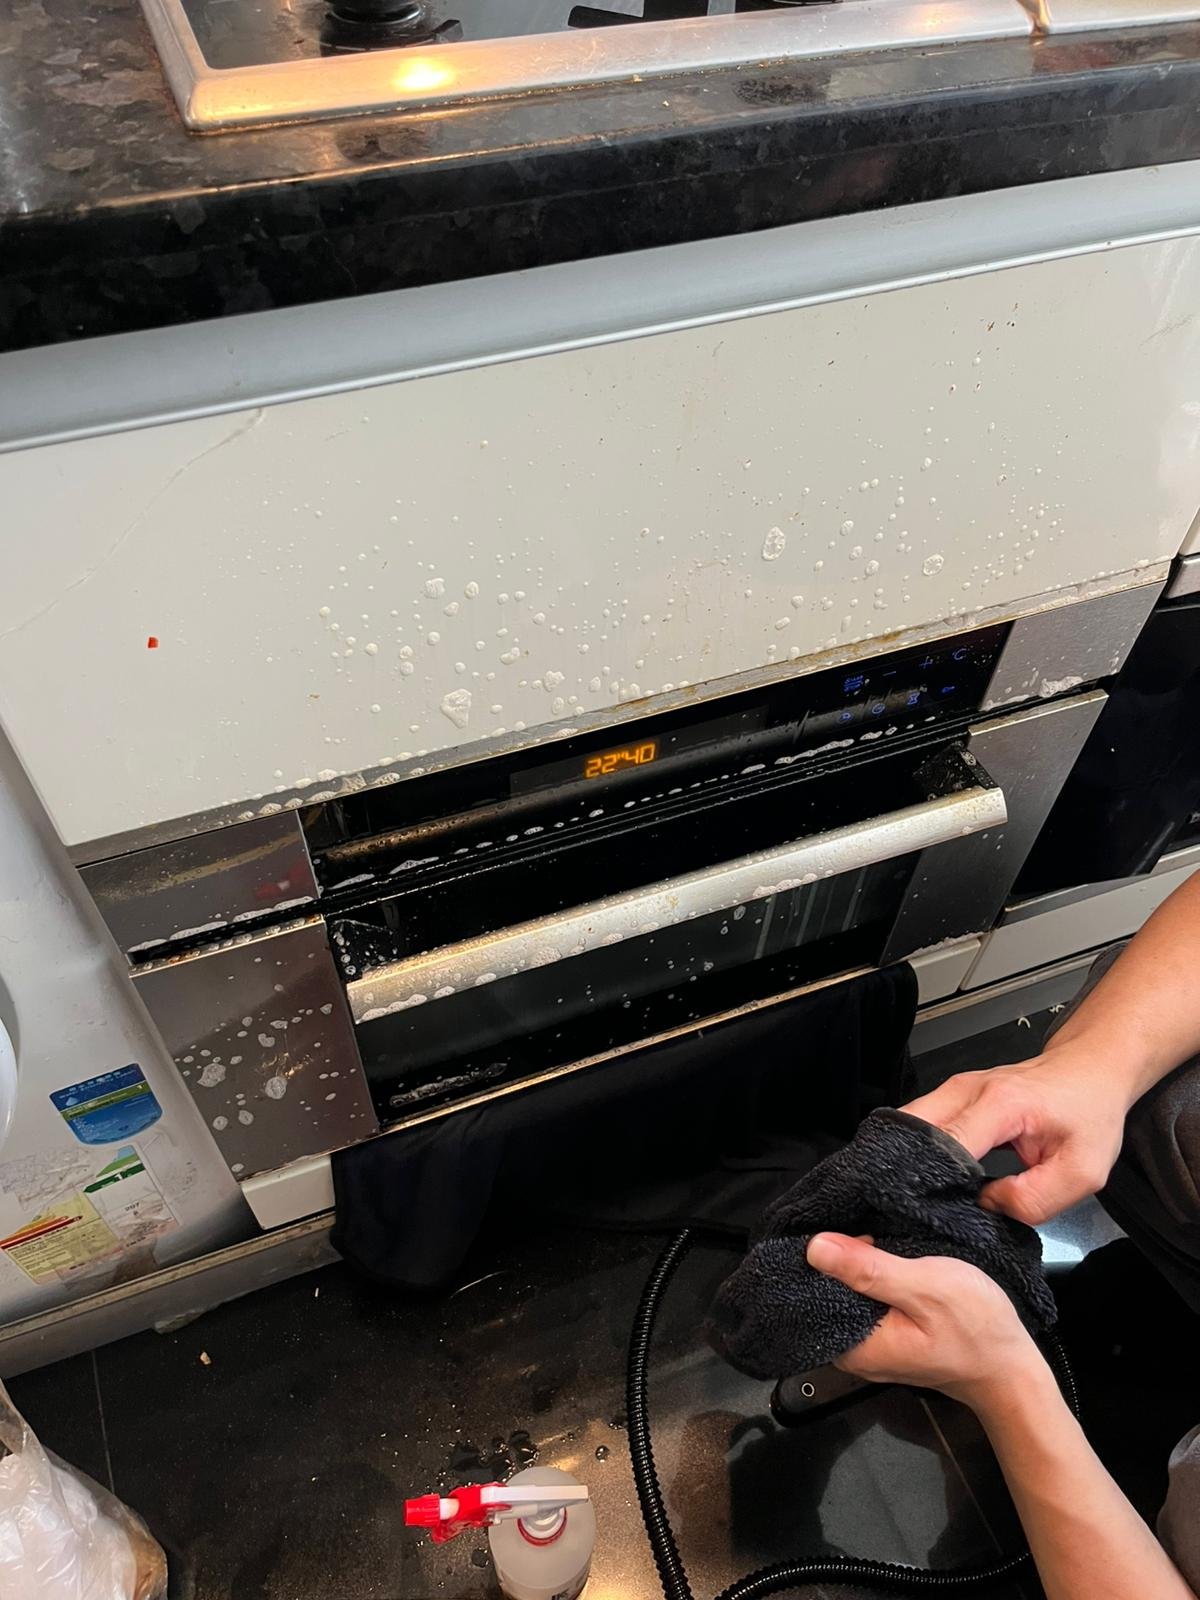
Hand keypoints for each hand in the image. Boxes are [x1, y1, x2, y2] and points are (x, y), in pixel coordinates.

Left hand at [805, 1233, 1045, 1410]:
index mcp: (853, 1347)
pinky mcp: (887, 1335)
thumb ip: (869, 1270)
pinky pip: (865, 1298)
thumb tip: (814, 1247)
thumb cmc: (976, 1328)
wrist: (1012, 1368)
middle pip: (824, 1292)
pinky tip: (880, 1251)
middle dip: (835, 1256)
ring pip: (846, 1293)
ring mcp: (871, 1344)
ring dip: (855, 1263)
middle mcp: (853, 1351)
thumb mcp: (925, 1288)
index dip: (814, 1255)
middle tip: (854, 1219)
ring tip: (866, 1228)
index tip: (828, 1222)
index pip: (808, 1293)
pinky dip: (870, 1275)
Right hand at [901, 1047, 1127, 1224]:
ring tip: (917, 1191)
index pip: (947, 1143)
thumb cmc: (1089, 1112)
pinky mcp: (952, 1095)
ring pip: (909, 1124)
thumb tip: (987, 1206)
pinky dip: (917, 1148)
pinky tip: (926, 1173)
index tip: (932, 1208)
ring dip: (908, 1157)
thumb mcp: (1083, 1171)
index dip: (935, 1179)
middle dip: (906, 1167)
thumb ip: (1035, 1200)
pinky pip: (920, 1123)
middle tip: (912, 1203)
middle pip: (911, 1128)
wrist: (1089, 1070)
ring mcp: (955, 1088)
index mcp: (1001, 1104)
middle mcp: (968, 1090)